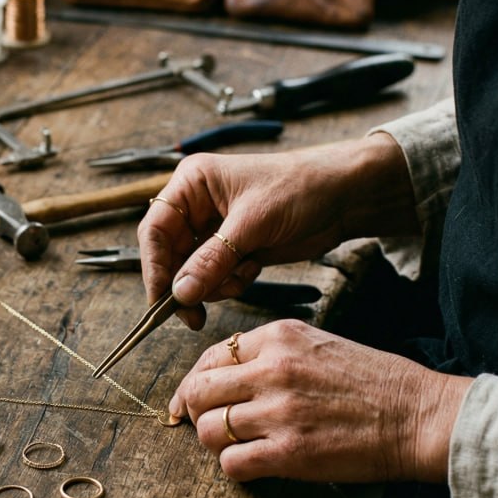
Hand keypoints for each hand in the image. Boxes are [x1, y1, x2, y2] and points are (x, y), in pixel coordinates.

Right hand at [137, 132, 417, 328]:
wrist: (343, 197)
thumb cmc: (298, 189)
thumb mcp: (252, 224)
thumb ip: (212, 259)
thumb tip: (179, 292)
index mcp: (192, 184)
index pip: (155, 229)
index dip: (155, 266)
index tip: (163, 299)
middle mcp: (197, 205)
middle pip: (170, 255)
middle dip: (186, 283)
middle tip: (194, 314)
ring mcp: (214, 229)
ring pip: (192, 272)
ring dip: (213, 284)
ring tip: (242, 275)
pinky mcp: (233, 248)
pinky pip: (215, 277)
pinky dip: (230, 283)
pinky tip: (253, 269)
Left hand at [168, 319, 471, 483]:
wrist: (419, 415)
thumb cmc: (374, 382)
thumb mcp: (317, 345)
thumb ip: (271, 355)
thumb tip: (226, 376)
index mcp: (278, 338)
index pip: (211, 357)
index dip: (196, 382)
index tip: (193, 398)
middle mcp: (272, 370)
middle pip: (199, 392)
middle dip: (195, 411)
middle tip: (204, 424)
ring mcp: (279, 412)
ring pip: (208, 430)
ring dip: (215, 442)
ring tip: (236, 445)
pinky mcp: (289, 453)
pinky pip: (231, 464)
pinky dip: (235, 467)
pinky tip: (254, 463)